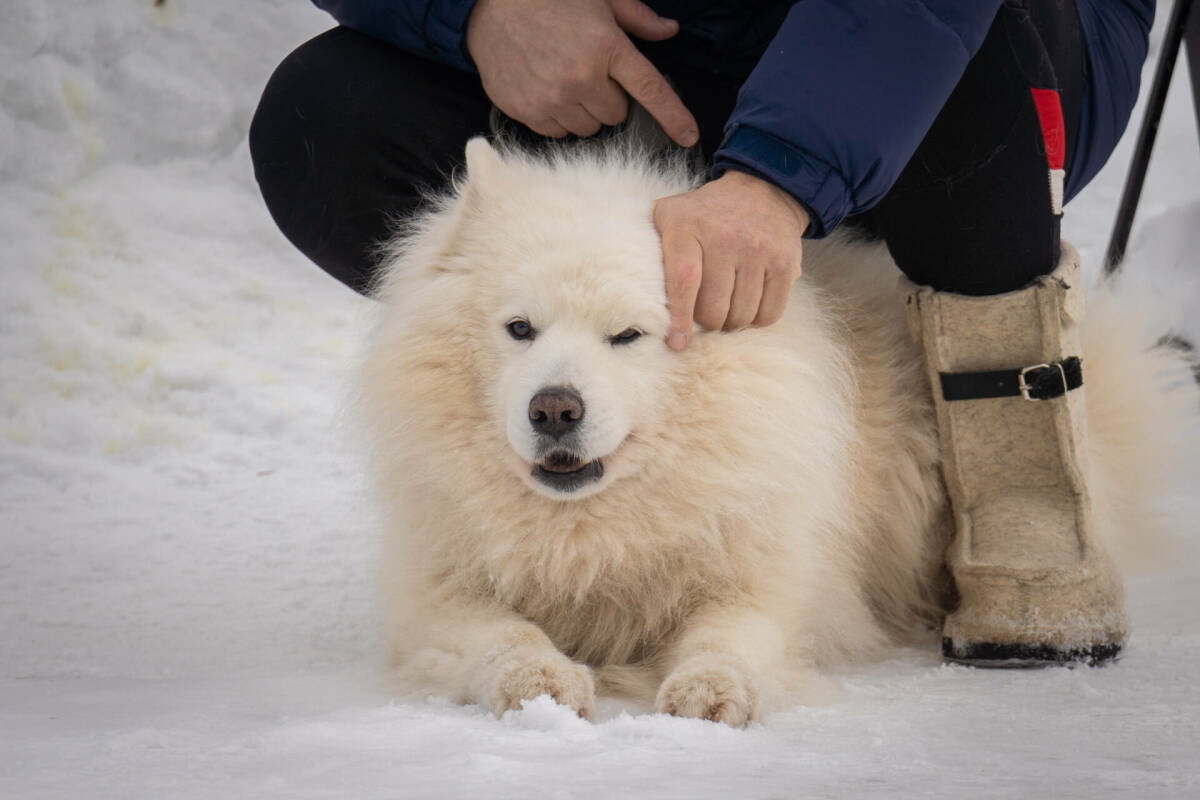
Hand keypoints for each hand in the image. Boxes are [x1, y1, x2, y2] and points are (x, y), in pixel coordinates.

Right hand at [465, 0, 698, 145]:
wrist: (489, 4)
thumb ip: (637, 18)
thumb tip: (669, 31)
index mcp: (607, 47)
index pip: (651, 90)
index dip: (674, 117)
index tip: (689, 136)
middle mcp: (582, 78)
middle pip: (616, 115)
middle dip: (609, 97)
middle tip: (589, 72)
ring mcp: (553, 98)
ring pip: (587, 128)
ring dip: (583, 110)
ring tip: (564, 79)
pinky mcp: (528, 111)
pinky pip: (557, 132)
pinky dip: (557, 116)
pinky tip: (545, 89)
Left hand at [654, 170, 809, 349]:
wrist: (761, 191)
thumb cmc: (705, 215)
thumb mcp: (670, 216)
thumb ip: (652, 250)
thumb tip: (637, 301)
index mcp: (687, 226)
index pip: (683, 281)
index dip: (680, 318)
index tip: (677, 342)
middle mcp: (725, 236)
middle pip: (714, 307)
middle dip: (707, 322)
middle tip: (705, 314)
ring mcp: (758, 250)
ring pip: (742, 315)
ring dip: (732, 322)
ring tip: (726, 307)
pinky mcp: (784, 263)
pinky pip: (770, 313)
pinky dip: (757, 320)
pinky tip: (748, 305)